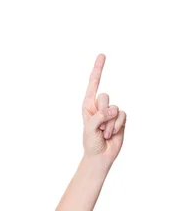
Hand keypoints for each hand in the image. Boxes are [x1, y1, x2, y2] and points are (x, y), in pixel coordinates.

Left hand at [81, 54, 126, 169]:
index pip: (93, 84)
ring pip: (115, 107)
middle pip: (105, 97)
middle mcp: (100, 106)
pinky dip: (117, 125)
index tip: (102, 55)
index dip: (98, 70)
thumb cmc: (90, 142)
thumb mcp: (89, 129)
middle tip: (98, 127)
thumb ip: (99, 116)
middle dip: (102, 113)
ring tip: (103, 132)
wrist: (100, 156)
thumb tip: (113, 109)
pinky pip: (123, 115)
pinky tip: (112, 133)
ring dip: (109, 123)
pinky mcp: (121, 118)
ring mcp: (111, 112)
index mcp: (88, 105)